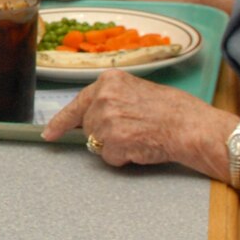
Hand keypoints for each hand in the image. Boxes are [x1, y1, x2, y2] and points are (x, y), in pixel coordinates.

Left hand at [42, 69, 229, 174]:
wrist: (191, 126)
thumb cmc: (172, 110)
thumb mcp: (136, 91)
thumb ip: (111, 99)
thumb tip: (89, 117)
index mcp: (108, 81)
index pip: (76, 103)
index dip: (61, 122)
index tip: (48, 134)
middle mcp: (103, 97)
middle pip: (88, 127)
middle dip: (104, 134)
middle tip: (132, 130)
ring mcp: (107, 119)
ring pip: (98, 144)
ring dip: (116, 146)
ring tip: (140, 136)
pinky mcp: (114, 140)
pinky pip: (110, 158)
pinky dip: (124, 158)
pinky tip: (141, 146)